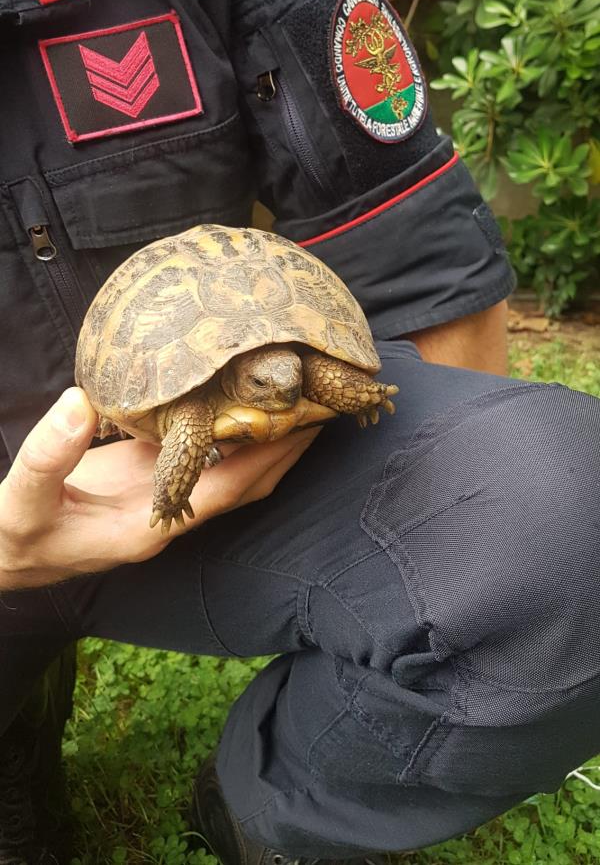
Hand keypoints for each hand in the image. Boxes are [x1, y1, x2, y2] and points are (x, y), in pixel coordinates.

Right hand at [0, 388, 319, 589]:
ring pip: (228, 470)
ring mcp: (161, 496)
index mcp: (150, 526)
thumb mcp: (22, 500)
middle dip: (284, 449)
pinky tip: (234, 400)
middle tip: (322, 403)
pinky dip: (225, 431)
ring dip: (261, 439)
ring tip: (294, 397)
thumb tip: (79, 402)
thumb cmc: (17, 533)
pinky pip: (201, 456)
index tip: (305, 426)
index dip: (267, 460)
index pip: (226, 491)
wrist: (4, 552)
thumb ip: (49, 455)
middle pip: (244, 483)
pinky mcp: (146, 478)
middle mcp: (168, 515)